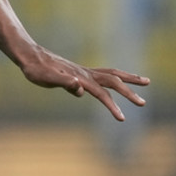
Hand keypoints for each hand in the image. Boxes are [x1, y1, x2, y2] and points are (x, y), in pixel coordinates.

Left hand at [21, 48, 148, 120]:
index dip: (112, 106)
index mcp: (80, 78)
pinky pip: (103, 74)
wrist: (30, 56)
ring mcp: (83, 71)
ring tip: (145, 81)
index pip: (101, 93)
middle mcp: (85, 73)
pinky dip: (115, 76)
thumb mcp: (46, 79)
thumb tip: (79, 87)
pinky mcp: (79, 71)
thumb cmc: (36, 70)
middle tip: (143, 103)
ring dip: (129, 79)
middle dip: (129, 92)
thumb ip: (63, 83)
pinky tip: (119, 81)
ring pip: (112, 74)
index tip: (122, 118)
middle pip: (113, 82)